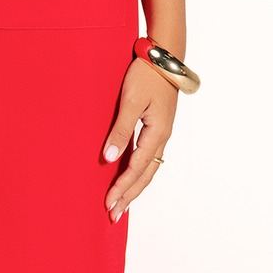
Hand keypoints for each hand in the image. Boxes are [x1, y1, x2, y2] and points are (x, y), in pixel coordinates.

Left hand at [101, 58, 176, 220]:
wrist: (164, 56)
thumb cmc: (146, 75)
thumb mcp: (130, 101)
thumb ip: (121, 130)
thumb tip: (111, 158)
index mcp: (157, 133)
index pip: (137, 169)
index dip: (122, 188)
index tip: (108, 204)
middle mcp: (162, 137)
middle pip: (146, 175)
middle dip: (130, 196)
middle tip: (114, 216)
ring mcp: (161, 132)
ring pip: (149, 168)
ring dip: (135, 187)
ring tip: (121, 204)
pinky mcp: (158, 126)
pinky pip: (149, 157)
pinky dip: (139, 172)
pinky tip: (130, 177)